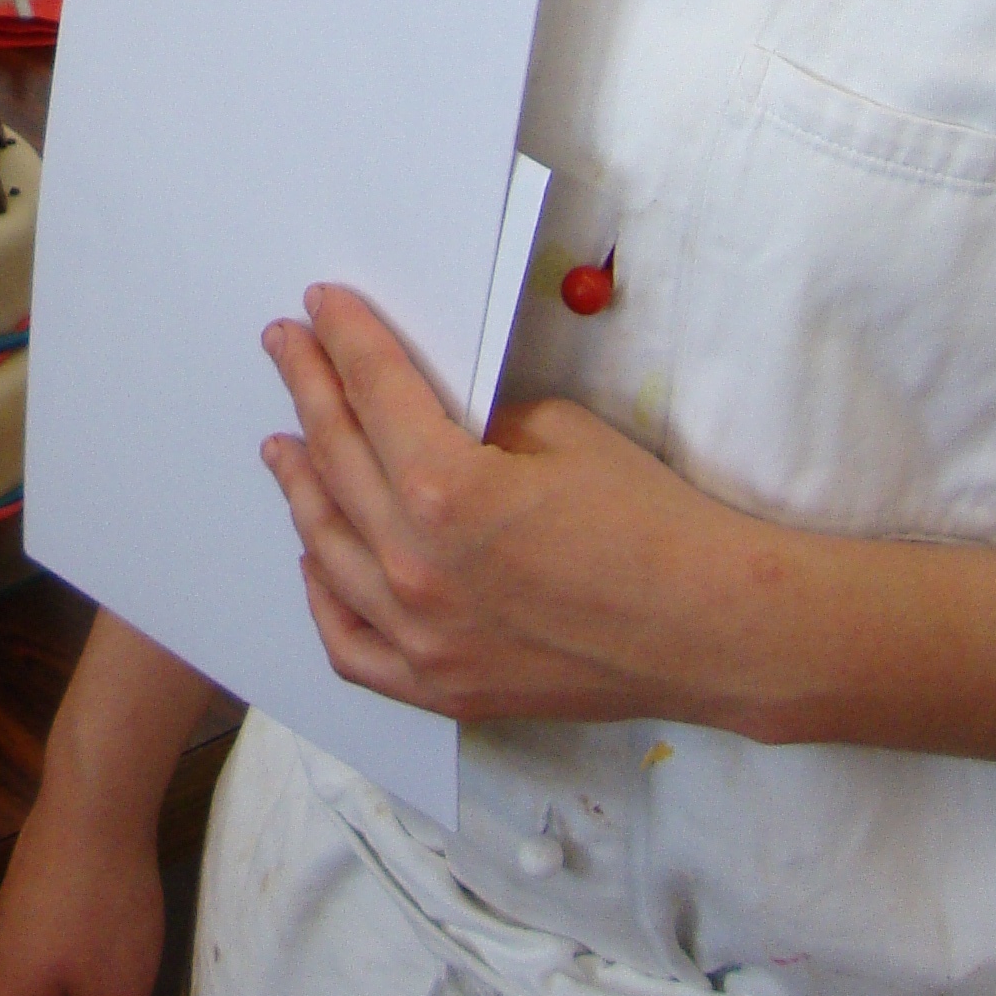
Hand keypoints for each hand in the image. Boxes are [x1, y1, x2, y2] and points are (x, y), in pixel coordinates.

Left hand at [259, 284, 756, 724]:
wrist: (713, 628)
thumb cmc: (650, 521)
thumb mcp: (557, 433)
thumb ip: (475, 424)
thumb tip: (427, 418)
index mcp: (445, 491)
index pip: (374, 391)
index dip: (344, 338)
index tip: (319, 307)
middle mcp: (416, 567)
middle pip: (336, 458)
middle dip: (308, 389)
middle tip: (286, 348)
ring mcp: (422, 637)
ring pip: (327, 548)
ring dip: (300, 485)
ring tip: (283, 444)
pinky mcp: (442, 688)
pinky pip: (350, 644)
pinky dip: (323, 595)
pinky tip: (316, 557)